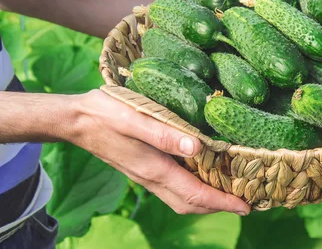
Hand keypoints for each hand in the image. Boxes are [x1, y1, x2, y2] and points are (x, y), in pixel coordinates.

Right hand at [64, 89, 250, 215]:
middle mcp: (152, 178)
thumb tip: (197, 147)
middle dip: (218, 206)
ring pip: (181, 199)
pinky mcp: (143, 169)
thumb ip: (165, 135)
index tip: (246, 207)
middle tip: (245, 202)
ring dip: (206, 200)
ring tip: (229, 193)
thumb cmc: (105, 115)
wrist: (75, 120)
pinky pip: (173, 189)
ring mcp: (146, 176)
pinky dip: (192, 190)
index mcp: (155, 169)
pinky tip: (201, 175)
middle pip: (190, 204)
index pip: (195, 195)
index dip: (223, 202)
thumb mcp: (135, 119)